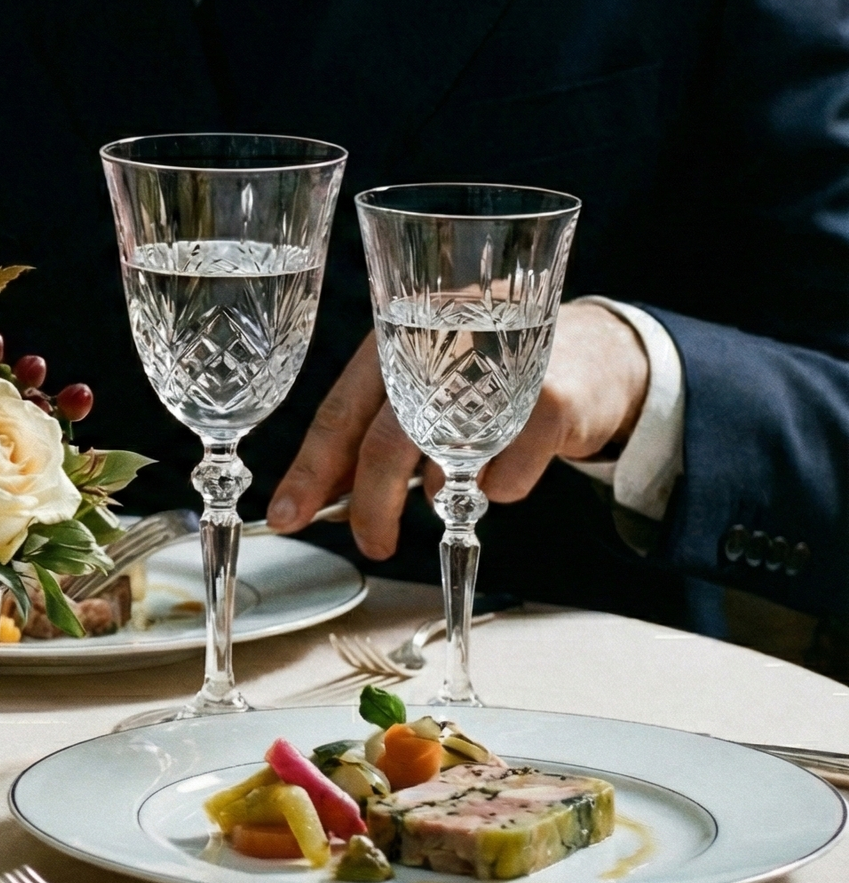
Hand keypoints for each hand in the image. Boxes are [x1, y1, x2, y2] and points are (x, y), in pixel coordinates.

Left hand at [266, 301, 649, 557]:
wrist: (598, 352)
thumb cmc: (489, 375)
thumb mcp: (425, 388)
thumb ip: (373, 432)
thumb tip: (317, 495)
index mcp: (397, 338)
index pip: (339, 413)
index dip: (308, 471)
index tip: (285, 517)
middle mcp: (442, 344)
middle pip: (385, 442)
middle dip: (370, 507)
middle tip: (371, 544)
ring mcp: (499, 372)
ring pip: (443, 462)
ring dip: (440, 492)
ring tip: (450, 484)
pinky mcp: (550, 404)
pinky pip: (505, 480)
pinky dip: (498, 491)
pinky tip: (504, 470)